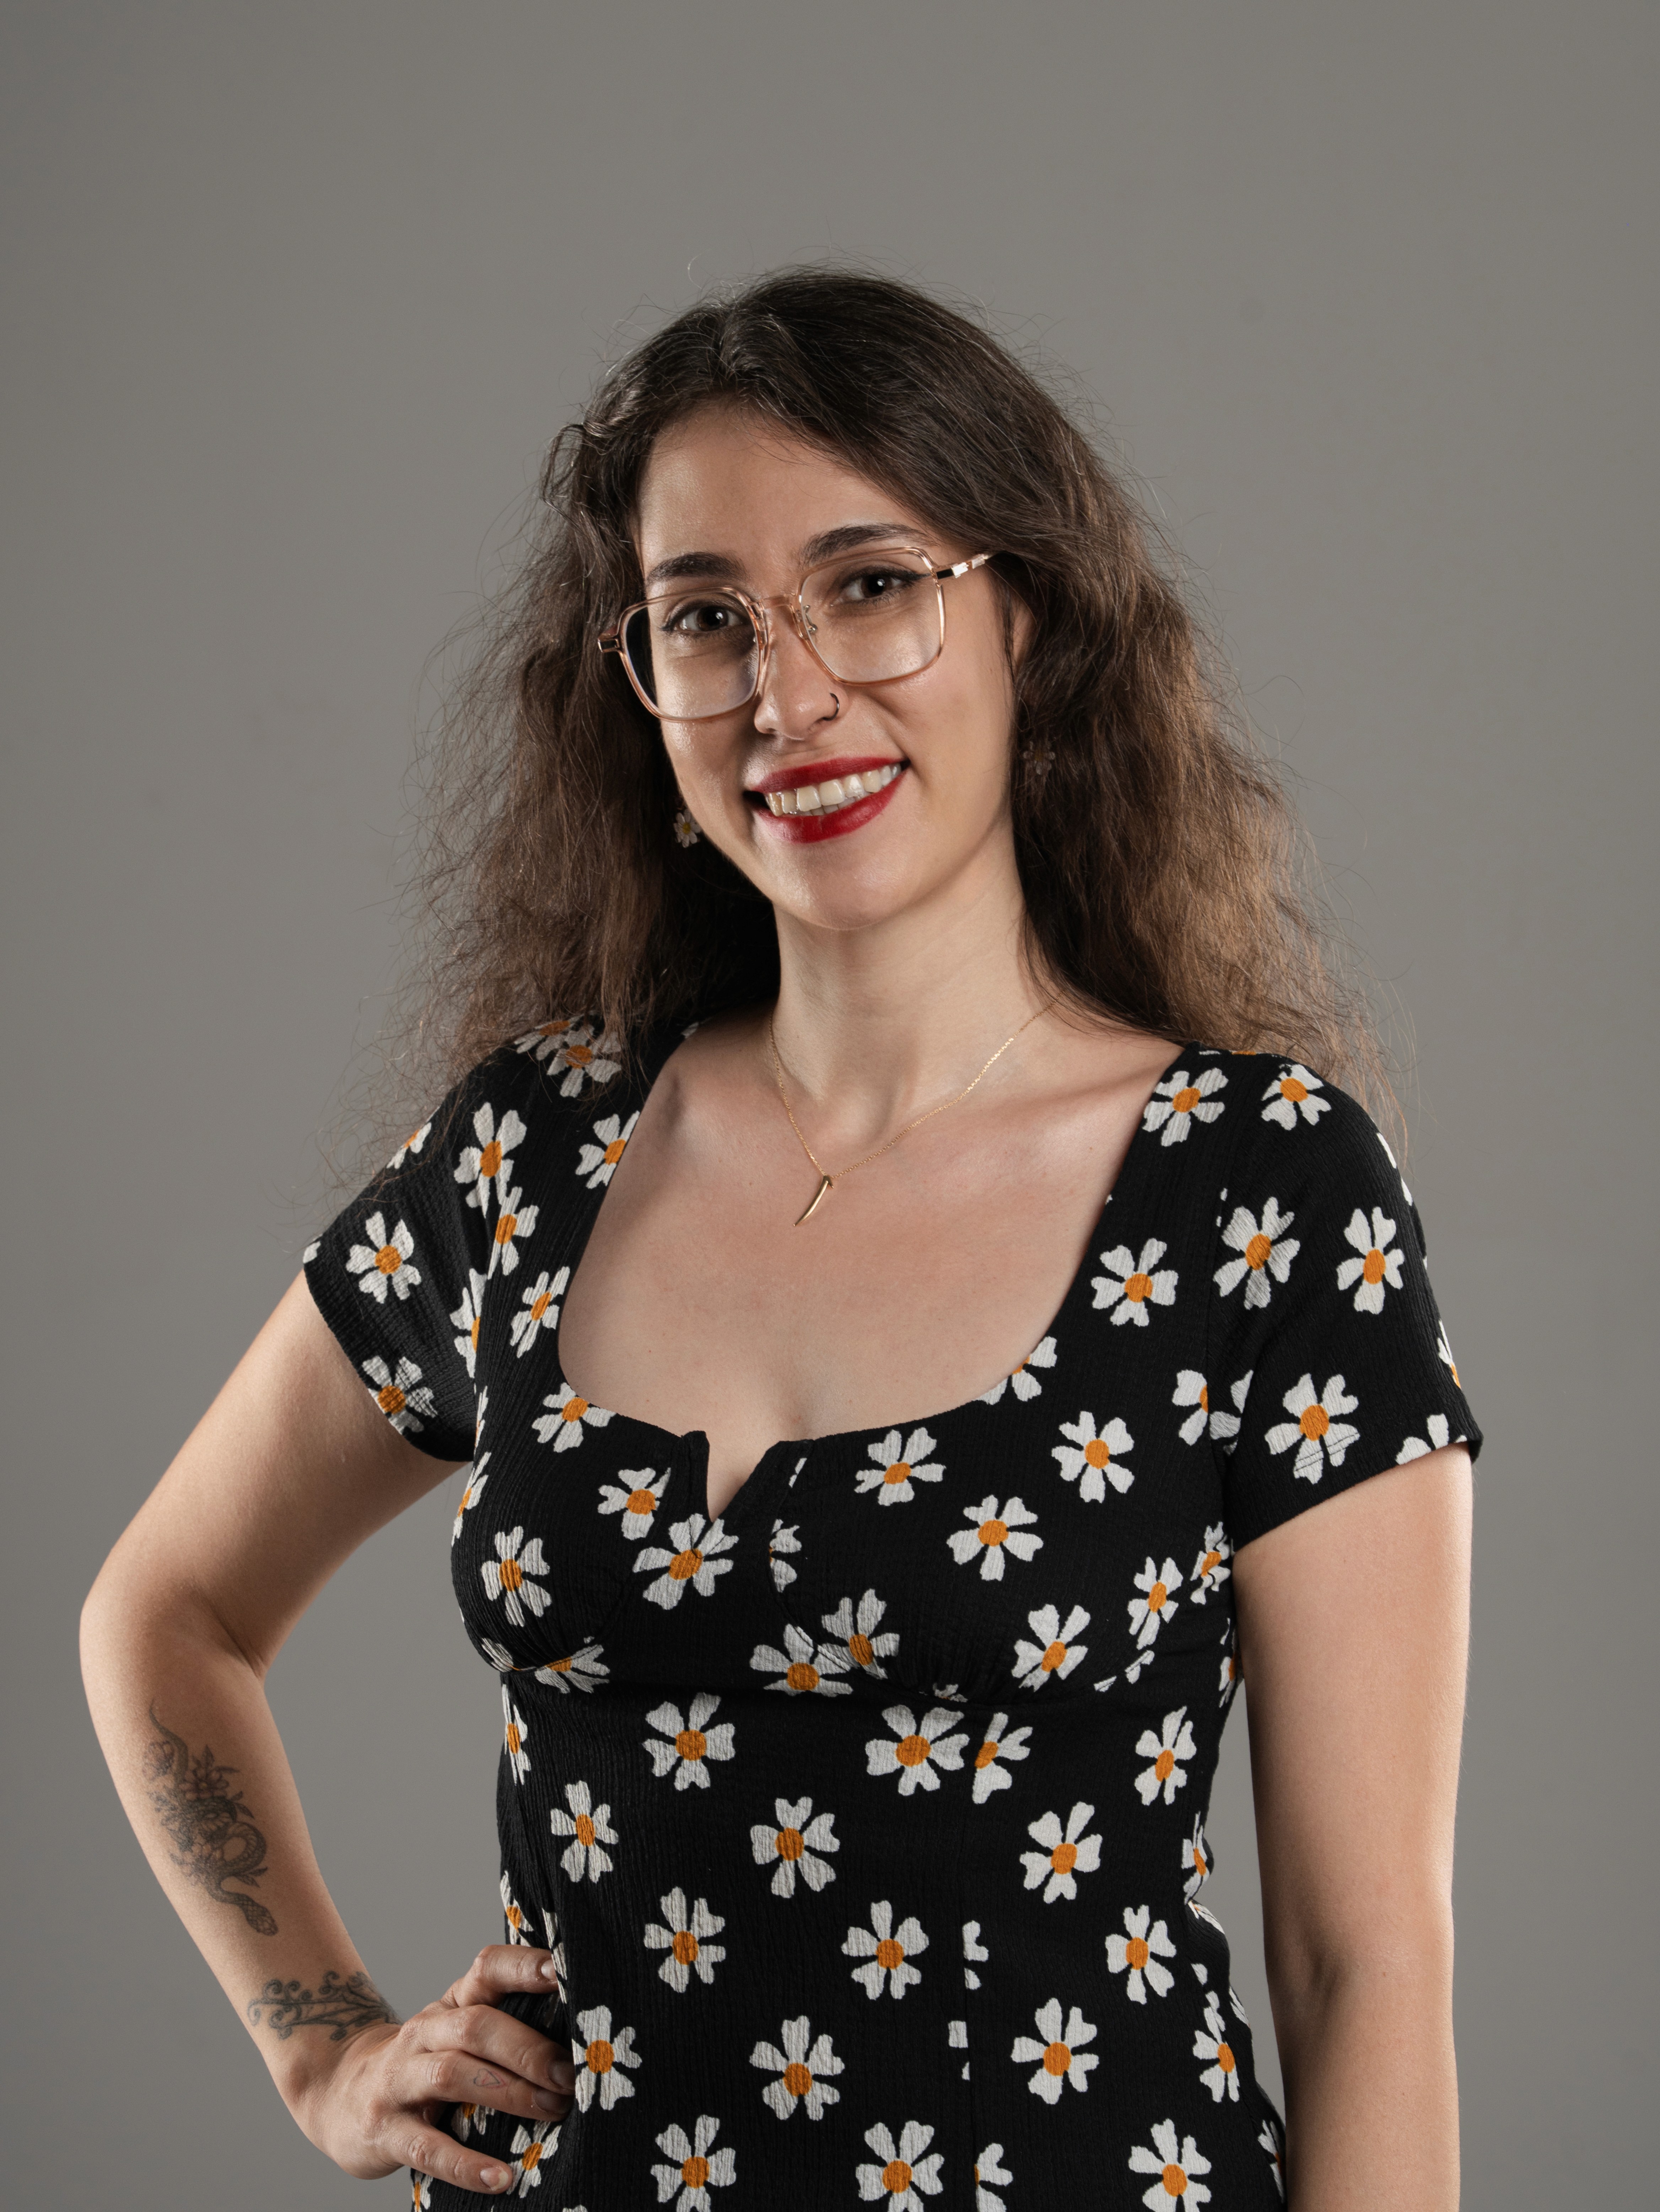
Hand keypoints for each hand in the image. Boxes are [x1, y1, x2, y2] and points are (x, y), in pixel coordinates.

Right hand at [292, 1946, 574, 2194]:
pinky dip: (466, 2165)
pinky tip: (502, 2178)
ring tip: (552, 2112)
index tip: (565, 1971)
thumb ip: (509, 2024)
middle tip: (571, 2075)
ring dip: (509, 2093)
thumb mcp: (460, 2032)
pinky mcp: (385, 2130)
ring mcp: (400, 2079)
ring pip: (454, 2075)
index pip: (487, 1968)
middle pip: (477, 2026)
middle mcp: (425, 2032)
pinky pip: (428, 2147)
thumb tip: (583, 2035)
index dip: (524, 1966)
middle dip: (529, 2048)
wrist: (340, 2092)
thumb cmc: (425, 2061)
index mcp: (452, 2003)